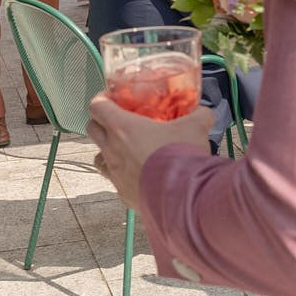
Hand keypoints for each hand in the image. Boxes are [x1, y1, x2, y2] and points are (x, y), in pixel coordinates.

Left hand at [86, 94, 213, 209]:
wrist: (183, 197)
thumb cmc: (182, 157)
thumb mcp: (196, 127)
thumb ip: (199, 115)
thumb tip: (203, 113)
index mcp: (123, 128)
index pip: (97, 106)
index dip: (101, 99)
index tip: (111, 98)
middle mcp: (113, 151)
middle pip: (92, 130)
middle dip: (101, 122)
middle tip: (119, 121)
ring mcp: (115, 175)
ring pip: (98, 158)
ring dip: (107, 150)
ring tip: (126, 150)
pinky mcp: (123, 194)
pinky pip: (116, 181)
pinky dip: (123, 175)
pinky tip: (141, 174)